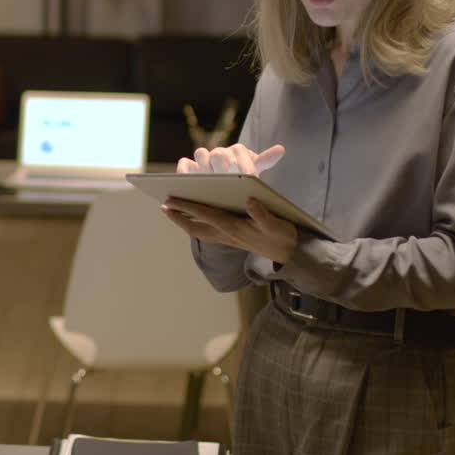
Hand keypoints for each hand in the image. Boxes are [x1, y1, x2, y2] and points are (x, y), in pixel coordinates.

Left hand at [163, 197, 297, 263]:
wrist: (290, 254)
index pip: (206, 216)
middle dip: (178, 217)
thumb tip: (250, 201)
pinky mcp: (231, 239)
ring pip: (199, 231)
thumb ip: (263, 214)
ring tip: (171, 211)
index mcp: (235, 229)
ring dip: (184, 222)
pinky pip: (206, 232)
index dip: (187, 207)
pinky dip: (195, 224)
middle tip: (163, 206)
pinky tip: (191, 217)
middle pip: (195, 228)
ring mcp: (228, 239)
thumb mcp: (276, 224)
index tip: (171, 200)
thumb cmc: (282, 236)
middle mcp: (227, 235)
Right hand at [176, 143, 284, 174]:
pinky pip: (184, 163)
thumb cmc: (245, 179)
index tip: (249, 177)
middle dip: (224, 168)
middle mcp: (219, 152)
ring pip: (201, 154)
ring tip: (208, 182)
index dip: (243, 164)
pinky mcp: (189, 166)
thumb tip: (281, 149)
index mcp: (237, 150)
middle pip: (218, 153)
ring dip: (204, 167)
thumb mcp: (256, 170)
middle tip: (228, 182)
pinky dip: (184, 171)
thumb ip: (266, 160)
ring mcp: (203, 158)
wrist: (230, 187)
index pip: (238, 151)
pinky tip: (187, 183)